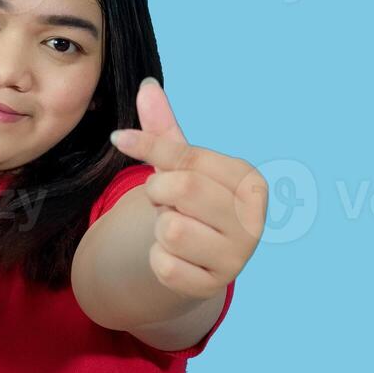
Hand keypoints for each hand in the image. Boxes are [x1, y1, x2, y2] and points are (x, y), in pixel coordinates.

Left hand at [108, 77, 268, 299]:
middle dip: (159, 191)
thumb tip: (146, 86)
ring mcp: (237, 257)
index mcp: (250, 182)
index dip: (149, 146)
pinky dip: (159, 258)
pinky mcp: (213, 286)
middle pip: (182, 189)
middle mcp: (254, 219)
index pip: (191, 157)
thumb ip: (164, 129)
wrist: (198, 259)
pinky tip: (176, 256)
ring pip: (171, 230)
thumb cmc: (191, 203)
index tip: (119, 138)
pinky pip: (164, 264)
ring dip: (160, 227)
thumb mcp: (180, 165)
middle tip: (164, 199)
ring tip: (176, 227)